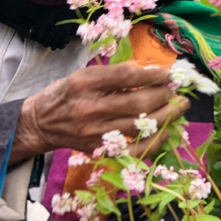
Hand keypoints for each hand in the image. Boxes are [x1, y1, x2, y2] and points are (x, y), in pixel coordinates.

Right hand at [10, 62, 188, 162]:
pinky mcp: (99, 150)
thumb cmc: (66, 93)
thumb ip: (114, 72)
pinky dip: (154, 142)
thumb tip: (150, 70)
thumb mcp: (83, 74)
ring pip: (140, 126)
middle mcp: (90, 108)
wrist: (40, 123)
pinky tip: (168, 131)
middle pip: (137, 103)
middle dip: (164, 96)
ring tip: (180, 107)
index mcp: (84, 83)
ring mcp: (95, 132)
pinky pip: (134, 150)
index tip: (168, 74)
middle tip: (177, 91)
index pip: (126, 77)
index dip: (152, 74)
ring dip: (166, 116)